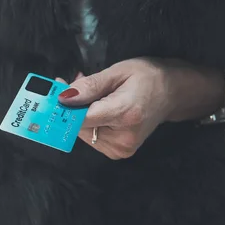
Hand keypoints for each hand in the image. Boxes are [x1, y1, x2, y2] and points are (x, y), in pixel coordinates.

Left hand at [57, 58, 224, 159]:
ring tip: (89, 93)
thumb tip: (63, 97)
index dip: (61, 108)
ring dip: (77, 113)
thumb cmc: (149, 77)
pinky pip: (91, 136)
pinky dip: (87, 121)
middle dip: (69, 106)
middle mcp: (122, 137)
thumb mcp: (119, 72)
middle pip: (78, 126)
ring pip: (82, 132)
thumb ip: (89, 86)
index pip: (80, 119)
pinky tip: (95, 106)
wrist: (175, 93)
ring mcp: (121, 148)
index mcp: (125, 114)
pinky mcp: (119, 152)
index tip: (49, 96)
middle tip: (68, 82)